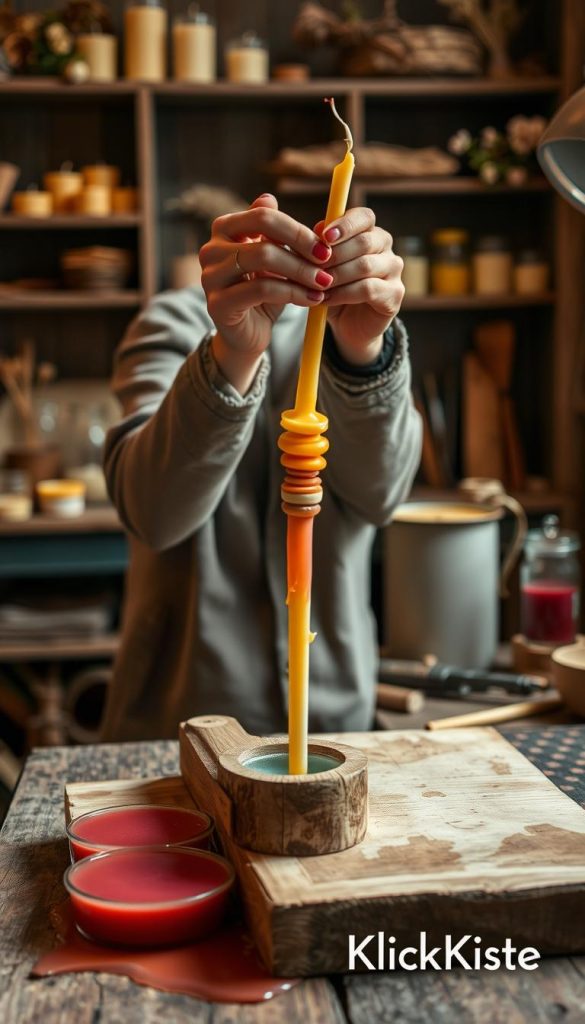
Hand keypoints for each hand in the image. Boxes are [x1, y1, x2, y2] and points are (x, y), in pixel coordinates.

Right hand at [200, 194, 333, 392]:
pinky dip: (292, 293)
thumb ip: (274, 232)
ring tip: (324, 283)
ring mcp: (211, 276)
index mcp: (224, 229)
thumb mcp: (273, 258)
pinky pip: (262, 289)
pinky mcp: (218, 304)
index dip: (297, 229)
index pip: (263, 215)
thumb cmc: (263, 292)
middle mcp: (211, 249)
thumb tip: (270, 196)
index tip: (325, 246)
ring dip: (300, 271)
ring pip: (263, 258)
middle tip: (327, 263)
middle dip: (301, 247)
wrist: (248, 334)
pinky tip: (312, 299)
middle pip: (263, 234)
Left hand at [315, 208, 404, 365]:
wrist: (348, 325)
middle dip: (335, 255)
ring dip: (337, 276)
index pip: (364, 217)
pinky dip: (343, 294)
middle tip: (313, 268)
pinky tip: (326, 299)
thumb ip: (319, 247)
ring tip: (316, 285)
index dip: (345, 225)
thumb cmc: (334, 288)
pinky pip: (368, 289)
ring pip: (365, 266)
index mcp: (370, 231)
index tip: (325, 237)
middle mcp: (386, 247)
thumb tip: (316, 229)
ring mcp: (394, 270)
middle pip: (364, 241)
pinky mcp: (395, 294)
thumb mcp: (321, 266)